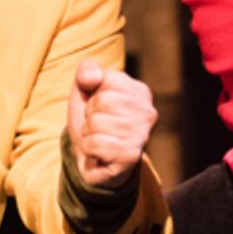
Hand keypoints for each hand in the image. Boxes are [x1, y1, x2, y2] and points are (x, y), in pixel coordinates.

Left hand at [66, 61, 156, 187]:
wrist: (92, 162)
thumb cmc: (93, 123)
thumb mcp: (85, 92)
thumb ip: (86, 72)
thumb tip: (93, 77)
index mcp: (140, 92)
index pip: (109, 79)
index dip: (95, 94)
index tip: (101, 109)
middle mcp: (148, 112)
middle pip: (102, 100)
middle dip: (90, 115)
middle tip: (99, 128)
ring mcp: (141, 135)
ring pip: (95, 122)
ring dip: (89, 133)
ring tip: (100, 140)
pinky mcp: (130, 156)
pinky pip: (94, 143)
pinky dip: (88, 149)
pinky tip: (99, 154)